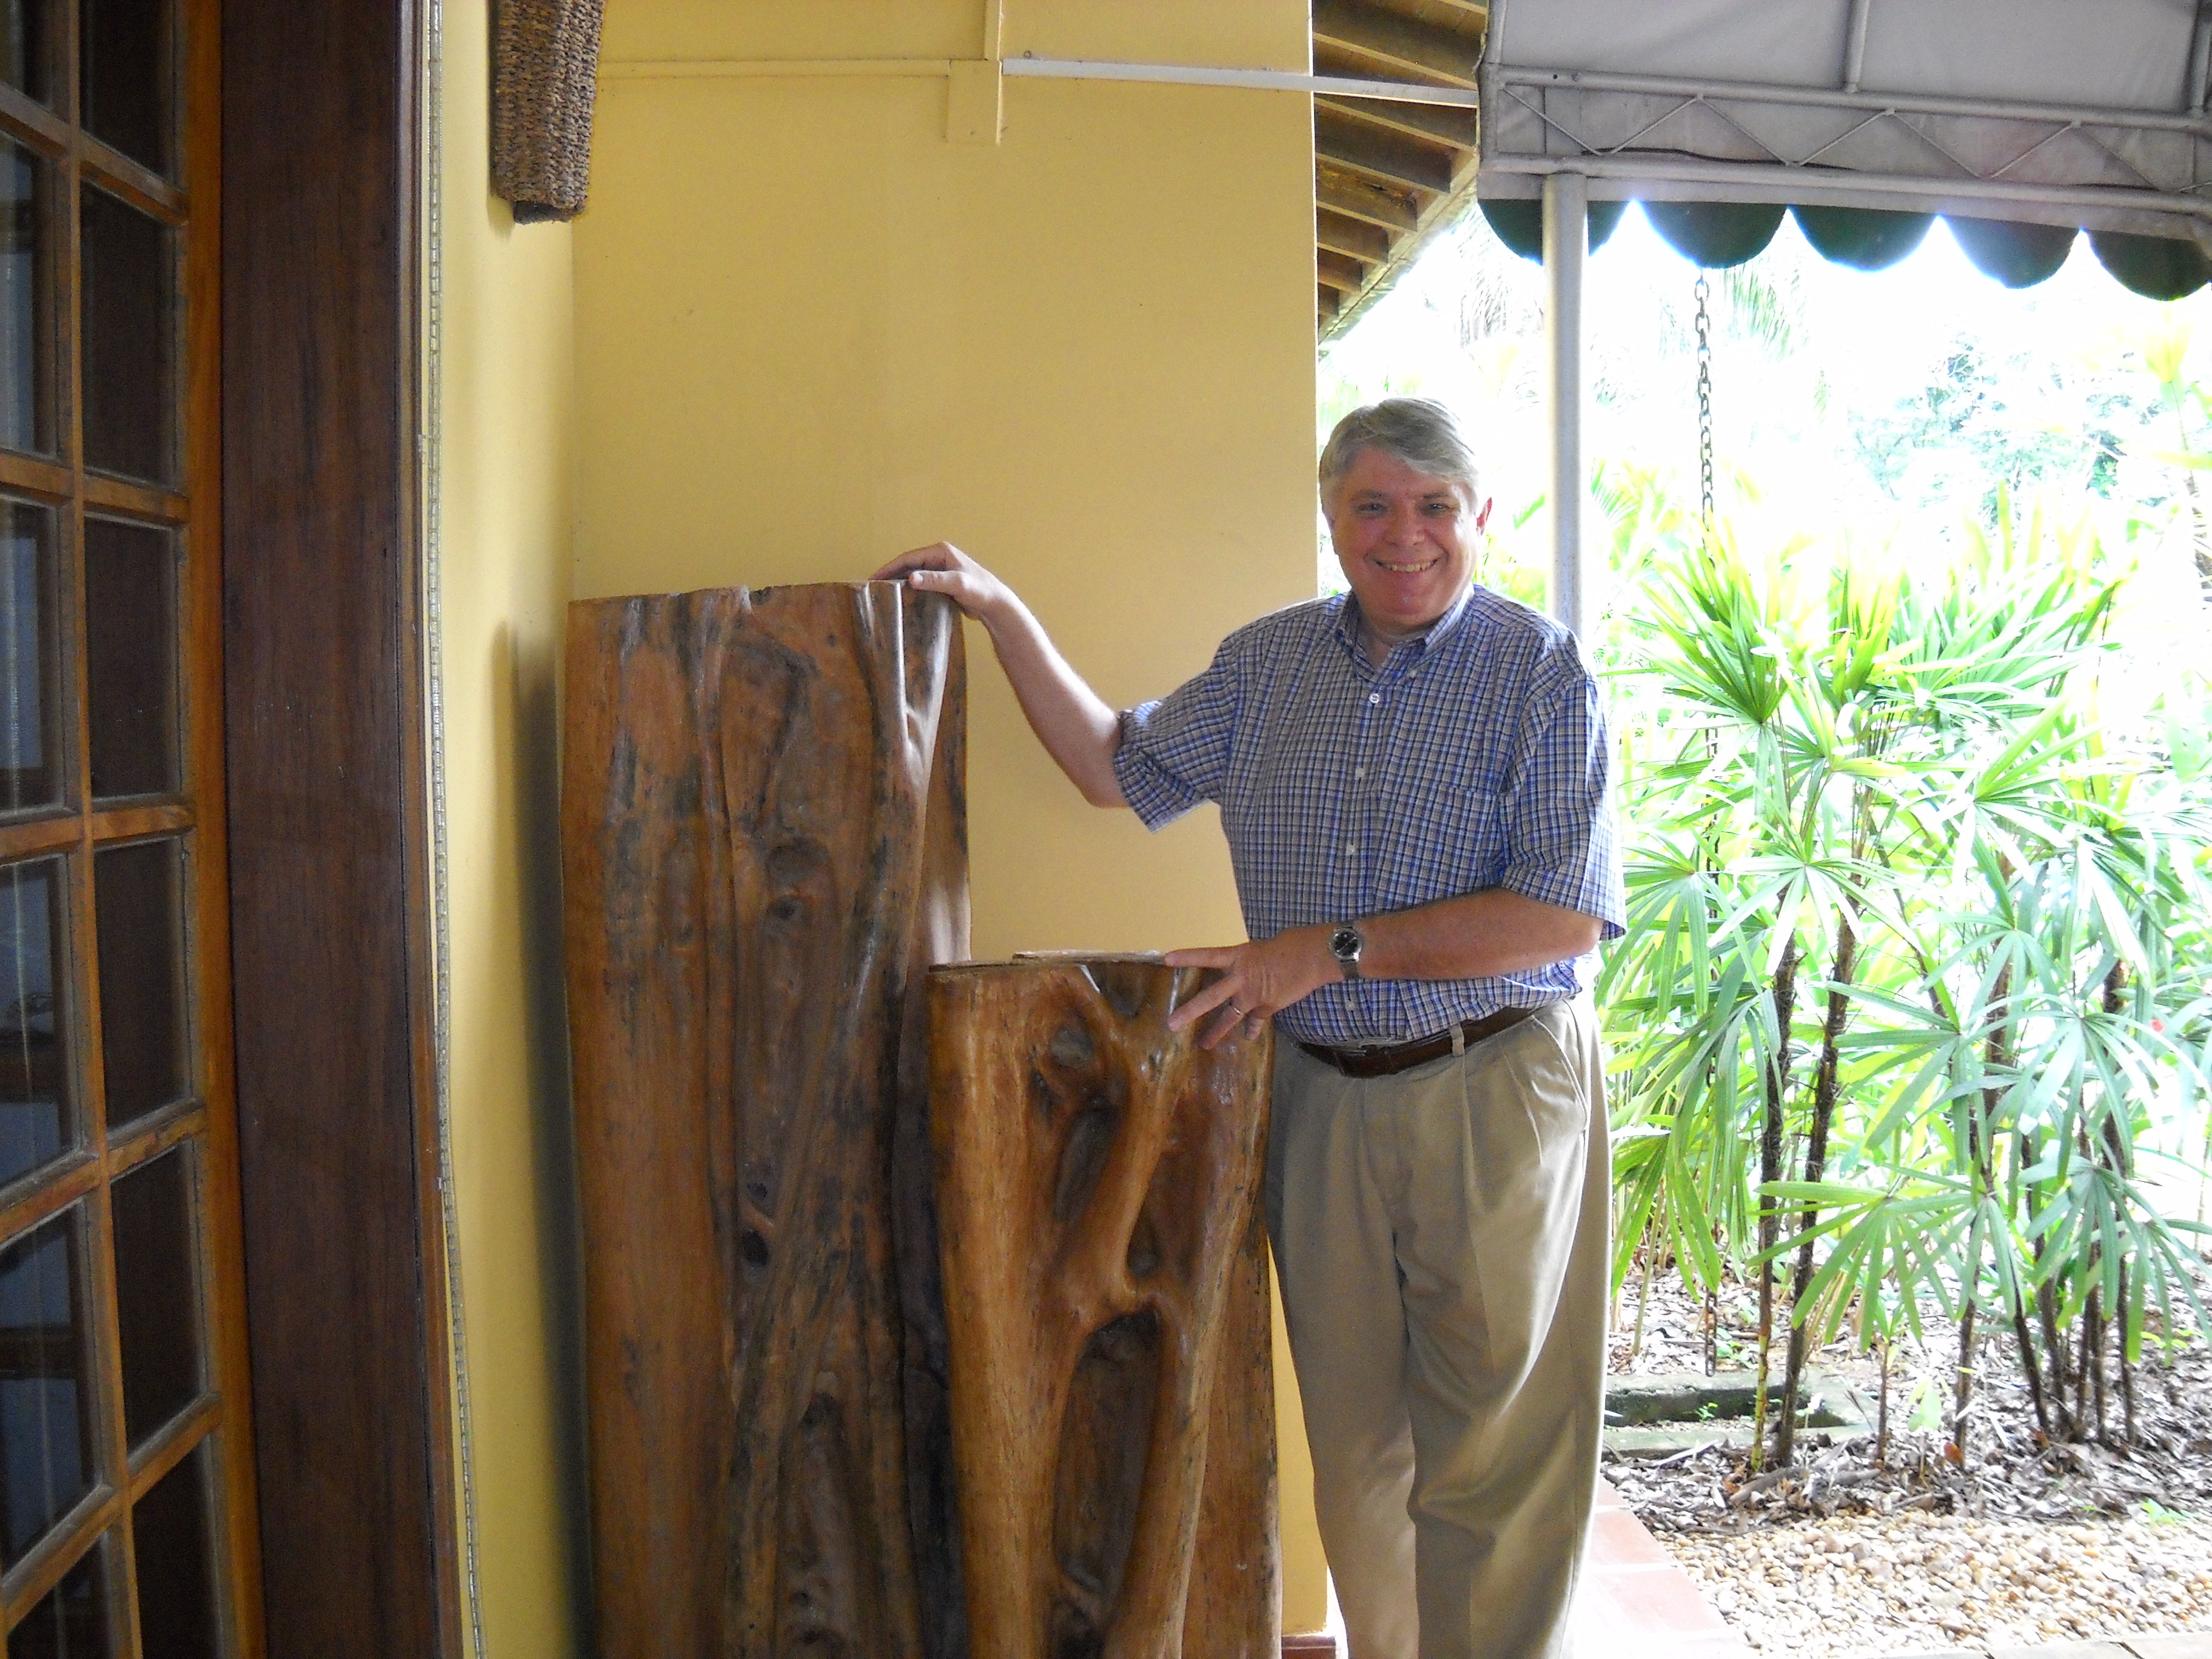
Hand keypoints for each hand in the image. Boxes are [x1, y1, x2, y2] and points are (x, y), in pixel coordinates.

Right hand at [871, 542, 1010, 626]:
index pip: (908, 558)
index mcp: (940, 551)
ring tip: (882, 593)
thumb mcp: (957, 584)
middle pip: (908, 564)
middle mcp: (939, 557)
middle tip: (873, 587)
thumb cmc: (980, 591)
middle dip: (890, 574)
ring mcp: (940, 569)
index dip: (889, 567)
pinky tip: (900, 598)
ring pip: (913, 574)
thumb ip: (935, 580)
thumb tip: (911, 578)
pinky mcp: (942, 582)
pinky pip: (921, 583)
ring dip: (898, 582)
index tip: (874, 578)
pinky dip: (909, 589)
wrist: (995, 604)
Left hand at [1164, 925, 1338, 1050]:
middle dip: (1190, 1011)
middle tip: (1171, 1023)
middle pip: (1211, 997)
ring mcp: (1254, 995)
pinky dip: (1252, 1029)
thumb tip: (1243, 975)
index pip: (1207, 955)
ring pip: (1230, 1017)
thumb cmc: (1290, 944)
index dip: (1187, 957)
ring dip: (1216, 1032)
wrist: (1313, 957)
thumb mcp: (1259, 949)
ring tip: (1204, 1045)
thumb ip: (1247, 963)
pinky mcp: (1268, 1007)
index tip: (1165, 959)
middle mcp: (1241, 978)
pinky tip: (1248, 1037)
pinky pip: (1255, 1022)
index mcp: (1238, 956)